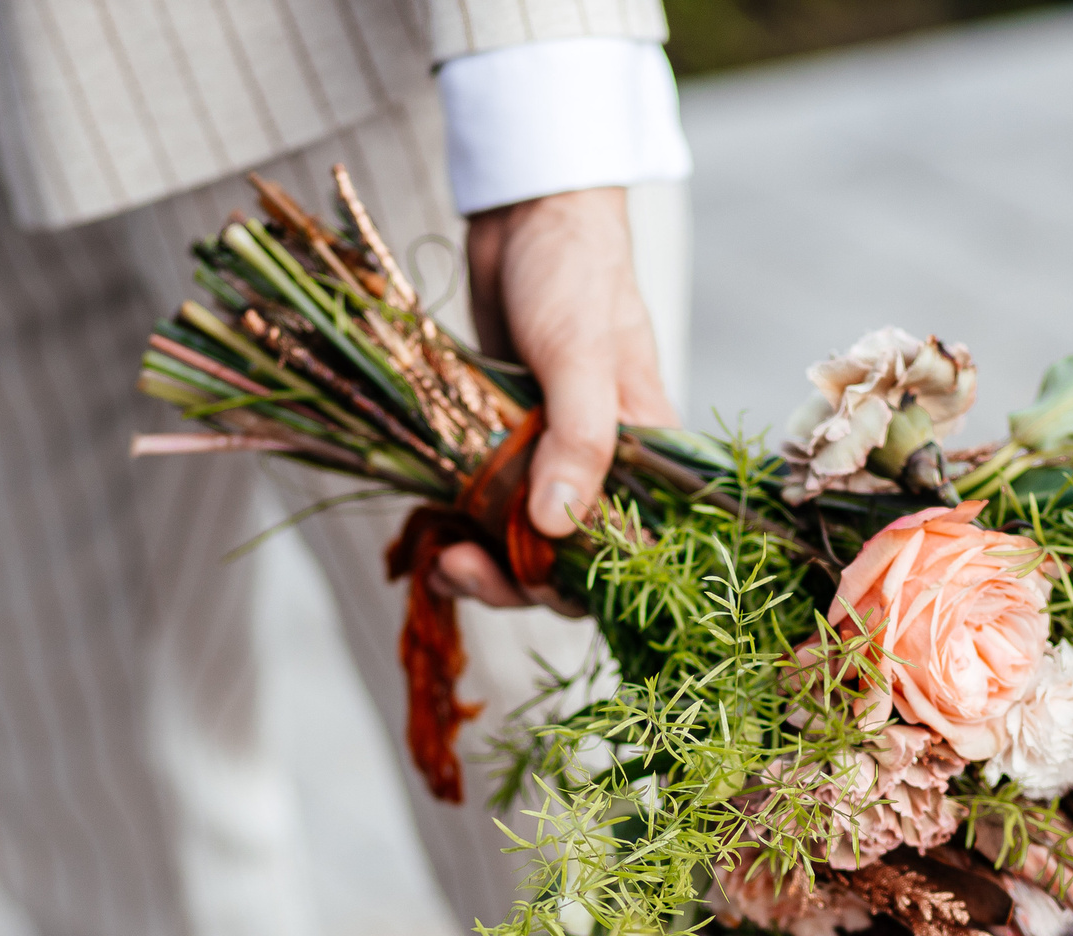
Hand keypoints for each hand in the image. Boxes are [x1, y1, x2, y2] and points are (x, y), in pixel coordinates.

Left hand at [431, 187, 677, 609]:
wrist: (523, 215)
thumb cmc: (573, 270)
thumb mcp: (580, 351)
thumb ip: (580, 437)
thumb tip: (561, 525)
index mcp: (642, 456)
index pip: (628, 551)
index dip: (578, 582)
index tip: (525, 582)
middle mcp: (598, 466)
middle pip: (568, 561)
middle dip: (516, 581)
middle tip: (461, 569)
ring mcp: (545, 458)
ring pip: (521, 544)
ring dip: (482, 566)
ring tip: (440, 563)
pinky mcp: (501, 446)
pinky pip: (486, 508)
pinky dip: (460, 530)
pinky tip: (431, 538)